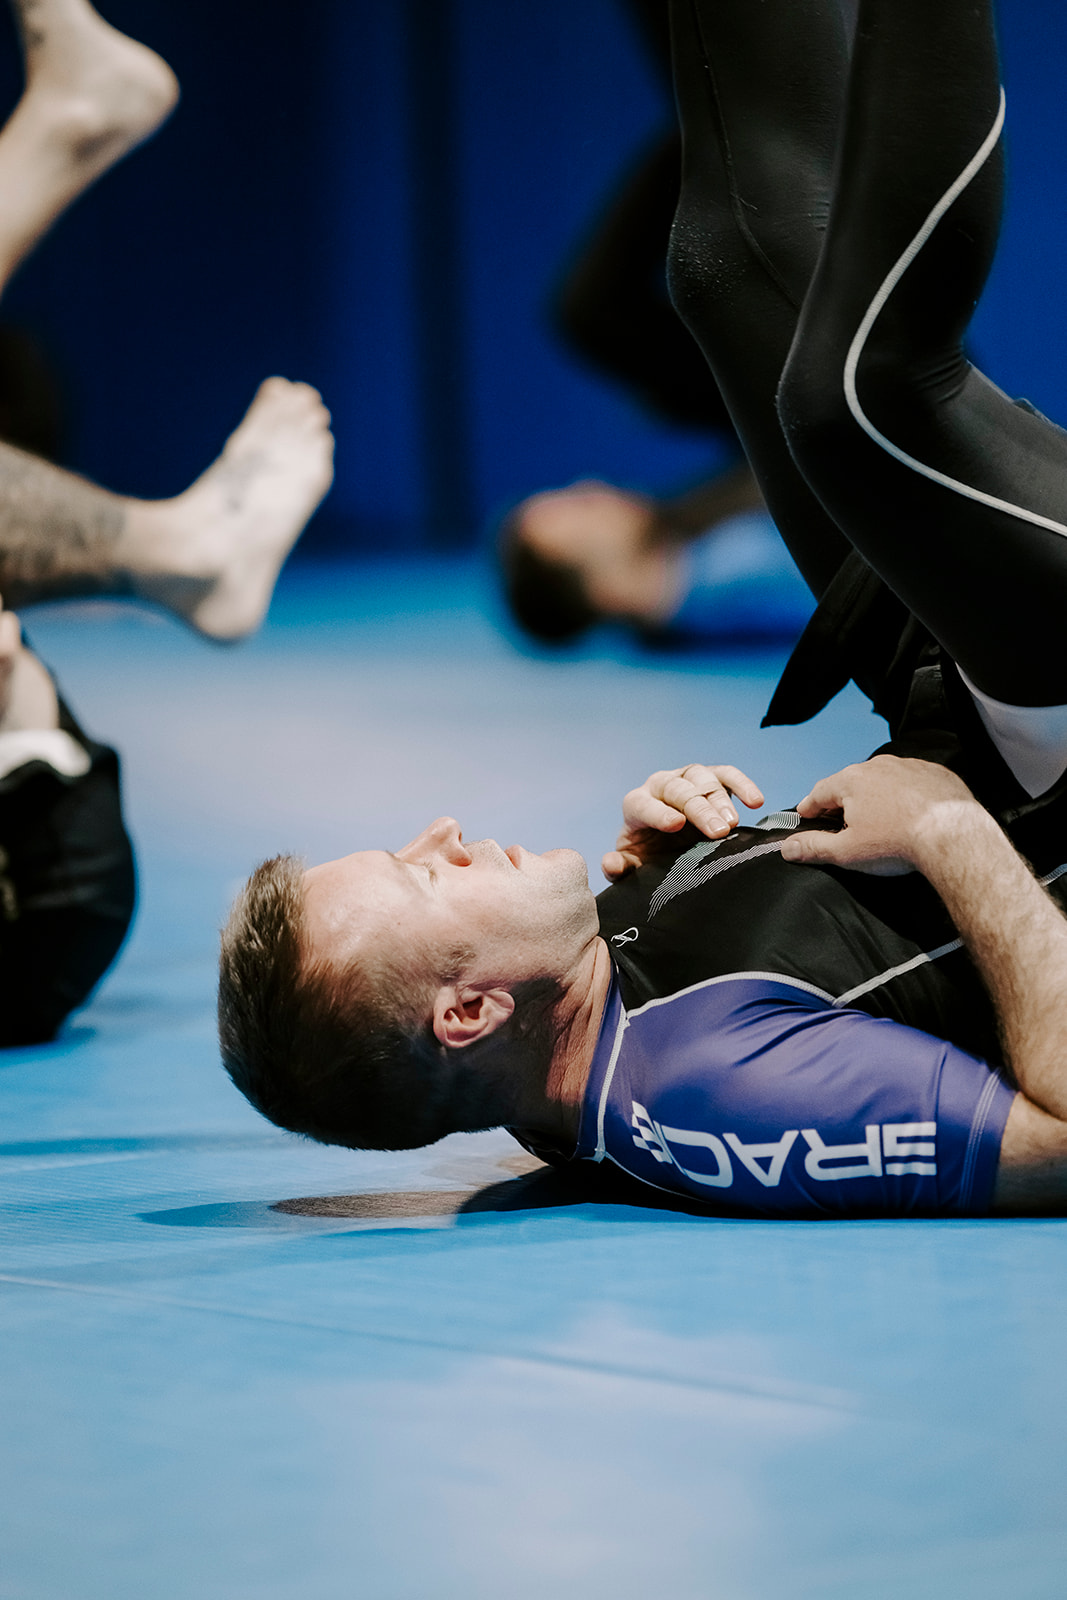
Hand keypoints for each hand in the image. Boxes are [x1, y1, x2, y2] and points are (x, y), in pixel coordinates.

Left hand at [602, 762, 763, 880]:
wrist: (666, 844)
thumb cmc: (648, 854)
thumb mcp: (632, 865)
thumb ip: (619, 868)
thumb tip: (612, 863)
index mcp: (636, 806)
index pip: (643, 804)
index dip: (658, 813)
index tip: (676, 825)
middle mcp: (660, 786)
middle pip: (679, 790)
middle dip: (699, 810)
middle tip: (718, 832)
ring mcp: (686, 779)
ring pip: (702, 779)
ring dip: (719, 800)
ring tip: (733, 824)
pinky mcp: (710, 779)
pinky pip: (726, 775)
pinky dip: (741, 784)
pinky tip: (756, 802)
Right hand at [779, 755, 979, 875]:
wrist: (953, 837)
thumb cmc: (898, 843)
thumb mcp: (847, 852)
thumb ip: (814, 847)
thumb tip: (787, 848)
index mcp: (851, 781)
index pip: (819, 792)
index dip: (809, 807)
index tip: (804, 816)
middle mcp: (878, 765)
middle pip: (851, 784)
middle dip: (844, 802)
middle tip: (843, 824)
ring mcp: (909, 766)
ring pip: (883, 780)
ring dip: (877, 797)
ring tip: (881, 822)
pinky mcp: (935, 773)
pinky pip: (913, 782)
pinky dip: (907, 795)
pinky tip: (911, 816)